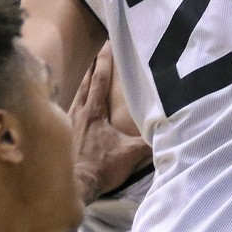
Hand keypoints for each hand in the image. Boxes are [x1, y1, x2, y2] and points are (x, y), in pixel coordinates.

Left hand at [71, 44, 150, 204]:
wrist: (73, 186)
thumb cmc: (101, 167)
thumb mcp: (130, 154)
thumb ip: (148, 142)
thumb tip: (168, 133)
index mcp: (95, 112)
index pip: (100, 80)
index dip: (105, 62)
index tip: (107, 44)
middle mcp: (79, 113)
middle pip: (85, 84)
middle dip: (93, 67)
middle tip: (98, 54)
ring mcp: (68, 124)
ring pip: (75, 96)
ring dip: (82, 83)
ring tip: (87, 74)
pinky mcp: (63, 136)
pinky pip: (69, 111)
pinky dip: (74, 102)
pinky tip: (75, 107)